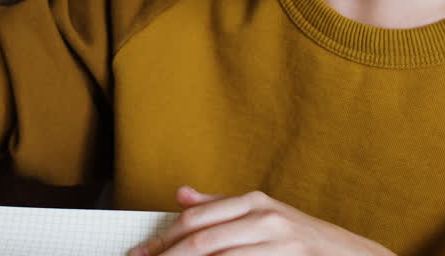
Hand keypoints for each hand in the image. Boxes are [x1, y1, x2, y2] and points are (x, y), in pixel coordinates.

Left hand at [131, 186, 396, 255]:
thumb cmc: (303, 238)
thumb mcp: (264, 214)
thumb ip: (222, 206)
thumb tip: (181, 195)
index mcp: (254, 202)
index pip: (195, 220)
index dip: (162, 239)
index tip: (141, 253)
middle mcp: (265, 219)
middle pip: (201, 242)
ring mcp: (279, 244)